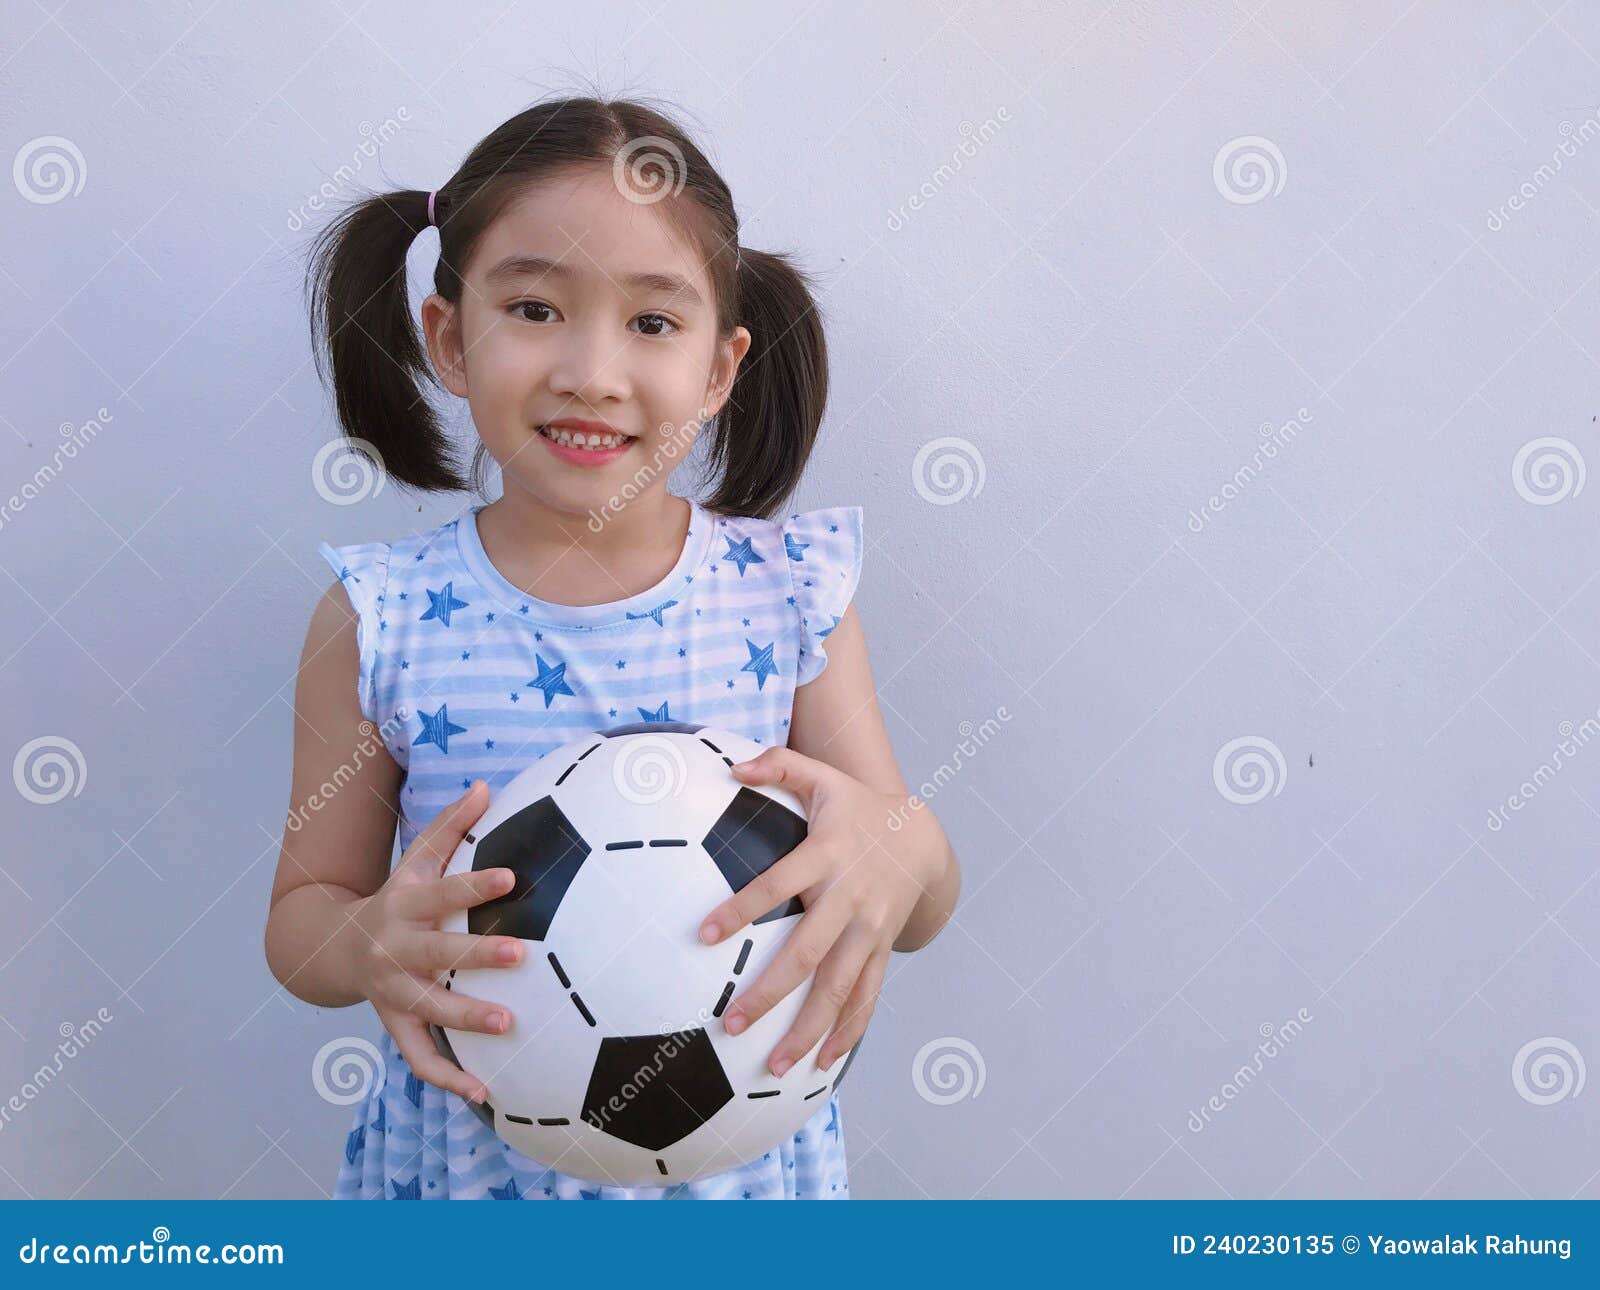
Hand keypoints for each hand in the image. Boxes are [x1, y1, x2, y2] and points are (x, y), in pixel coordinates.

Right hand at [346, 780, 523, 1102]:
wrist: (334, 948)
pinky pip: (419, 1058)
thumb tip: (486, 784)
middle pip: (436, 952)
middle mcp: (395, 949)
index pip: (442, 891)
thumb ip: (451, 825)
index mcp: (404, 904)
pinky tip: (486, 1093)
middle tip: (521, 953)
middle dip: (476, 954)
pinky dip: (449, 1078)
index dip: (474, 885)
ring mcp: (393, 991)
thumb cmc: (396, 897)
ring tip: (508, 1024)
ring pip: (428, 1009)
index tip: (512, 877)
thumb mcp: (415, 859)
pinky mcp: (395, 1025)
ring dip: (466, 1018)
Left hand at [697, 747, 939, 1076]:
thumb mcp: (822, 776)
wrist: (920, 838)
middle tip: (730, 1024)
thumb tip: (732, 767)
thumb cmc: (855, 807)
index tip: (704, 935)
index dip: (742, 908)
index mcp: (827, 855)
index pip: (778, 884)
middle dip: (770, 993)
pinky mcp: (881, 952)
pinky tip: (821, 1063)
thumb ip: (777, 764)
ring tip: (773, 1067)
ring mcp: (870, 931)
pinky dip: (847, 1032)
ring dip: (808, 1030)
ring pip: (839, 989)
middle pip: (807, 954)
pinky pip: (866, 998)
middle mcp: (850, 899)